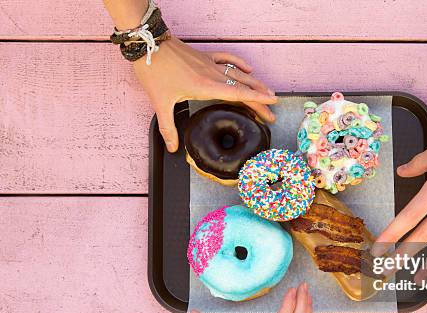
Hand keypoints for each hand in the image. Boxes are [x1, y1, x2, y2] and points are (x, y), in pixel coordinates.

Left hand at [134, 36, 277, 151]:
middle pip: (243, 87)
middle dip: (260, 99)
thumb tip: (172, 147)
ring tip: (268, 92)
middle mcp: (212, 74)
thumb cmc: (154, 70)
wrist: (147, 43)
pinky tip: (248, 68)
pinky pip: (228, 59)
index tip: (272, 103)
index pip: (238, 94)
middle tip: (272, 113)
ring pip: (239, 73)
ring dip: (255, 83)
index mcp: (205, 86)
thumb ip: (168, 127)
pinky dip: (240, 64)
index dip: (257, 99)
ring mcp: (210, 63)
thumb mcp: (160, 102)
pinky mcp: (204, 56)